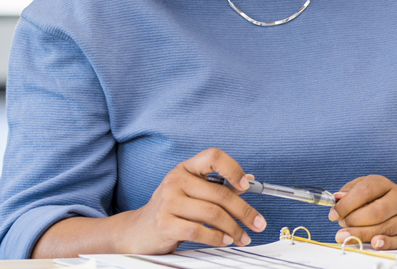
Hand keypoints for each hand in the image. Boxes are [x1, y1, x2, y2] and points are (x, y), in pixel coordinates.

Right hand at [121, 148, 266, 253]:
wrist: (139, 230)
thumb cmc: (171, 209)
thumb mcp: (192, 192)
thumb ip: (218, 186)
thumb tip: (249, 180)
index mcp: (186, 168)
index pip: (213, 156)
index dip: (233, 169)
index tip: (247, 185)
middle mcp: (176, 180)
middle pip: (220, 193)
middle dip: (244, 211)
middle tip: (257, 223)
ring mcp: (168, 201)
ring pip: (213, 214)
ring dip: (234, 229)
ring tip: (242, 237)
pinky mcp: (165, 223)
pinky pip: (199, 231)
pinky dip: (217, 238)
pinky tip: (225, 240)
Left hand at [328, 175, 396, 249]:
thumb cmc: (380, 197)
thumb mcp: (365, 186)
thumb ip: (350, 191)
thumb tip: (338, 198)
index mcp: (385, 184)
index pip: (365, 191)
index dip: (347, 204)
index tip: (334, 214)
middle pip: (377, 211)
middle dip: (355, 220)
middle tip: (342, 224)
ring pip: (385, 227)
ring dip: (362, 234)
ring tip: (345, 237)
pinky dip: (385, 243)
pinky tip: (374, 243)